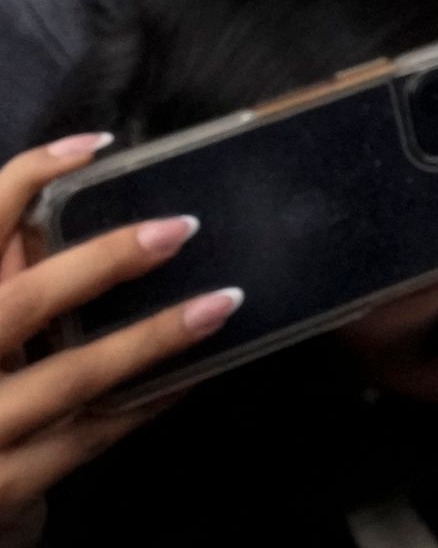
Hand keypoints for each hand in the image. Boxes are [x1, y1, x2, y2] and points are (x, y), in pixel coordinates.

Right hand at [0, 134, 239, 540]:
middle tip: (181, 228)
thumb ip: (9, 273)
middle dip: (103, 260)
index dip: (27, 178)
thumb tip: (69, 199)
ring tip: (222, 301)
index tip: (95, 145)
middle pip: (22, 301)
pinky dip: (153, 397)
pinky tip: (199, 369)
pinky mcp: (12, 486)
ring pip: (75, 376)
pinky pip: (97, 434)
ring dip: (154, 337)